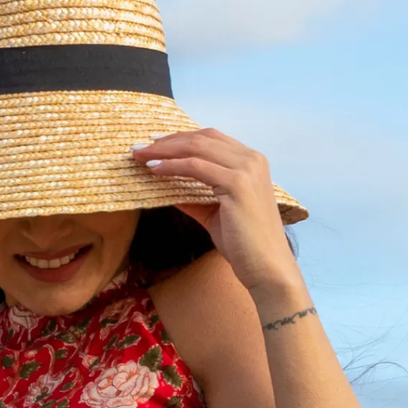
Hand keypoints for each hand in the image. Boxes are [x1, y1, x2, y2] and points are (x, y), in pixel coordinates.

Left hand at [132, 127, 306, 313]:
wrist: (268, 269)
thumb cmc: (245, 247)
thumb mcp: (215, 215)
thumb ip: (195, 197)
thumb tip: (168, 188)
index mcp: (250, 162)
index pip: (210, 139)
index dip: (180, 139)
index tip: (154, 145)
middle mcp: (251, 159)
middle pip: (201, 137)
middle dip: (168, 141)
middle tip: (140, 148)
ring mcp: (246, 169)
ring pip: (197, 147)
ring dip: (164, 150)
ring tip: (141, 156)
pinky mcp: (237, 184)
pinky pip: (196, 167)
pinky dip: (172, 166)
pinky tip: (155, 170)